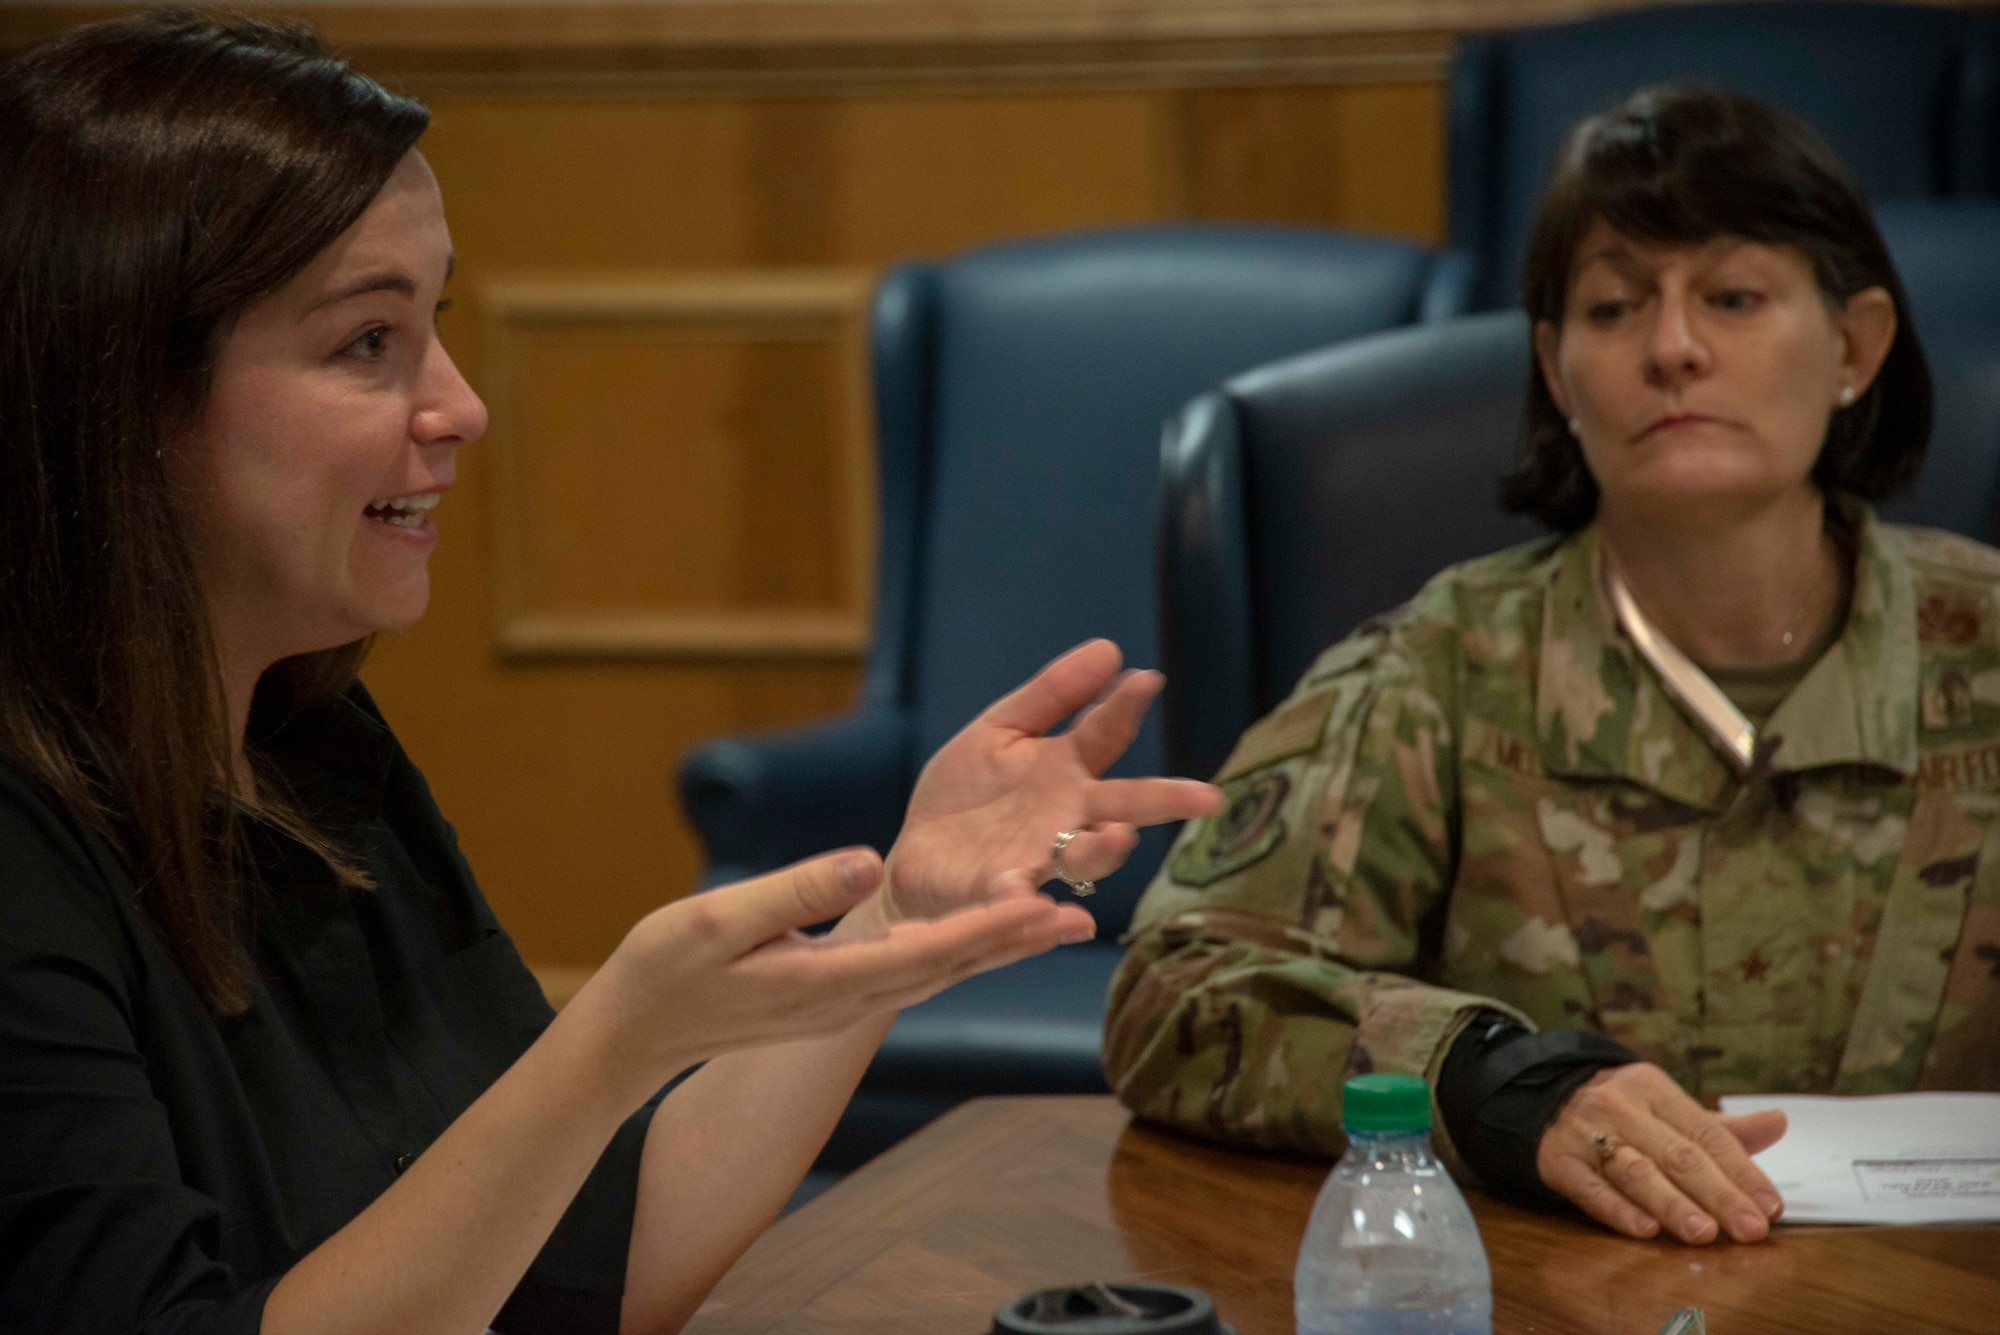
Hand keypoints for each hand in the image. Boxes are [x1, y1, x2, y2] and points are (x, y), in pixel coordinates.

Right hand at [575, 847, 1083, 1099]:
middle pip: (950, 967)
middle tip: (1080, 917)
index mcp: (826, 979)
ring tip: (1052, 921)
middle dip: (1015, 942)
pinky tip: (982, 932)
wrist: (633, 1033)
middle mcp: (848, 998)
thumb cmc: (666, 969)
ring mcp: (843, 1002)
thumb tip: (866, 861)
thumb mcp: (719, 919)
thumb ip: (795, 890)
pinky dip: (957, 949)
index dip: (988, 928)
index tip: (1040, 904)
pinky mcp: (834, 995)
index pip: (927, 952)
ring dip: (996, 947)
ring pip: (938, 972)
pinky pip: (913, 972)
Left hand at [884, 639, 1224, 925]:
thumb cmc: (967, 796)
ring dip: (1106, 849)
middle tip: (1208, 798)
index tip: (1145, 680)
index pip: (1105, 732)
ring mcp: (1039, 857)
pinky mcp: (1002, 894)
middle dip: (1165, 801)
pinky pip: (1028, 905)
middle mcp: (1066, 817)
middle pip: (1123, 805)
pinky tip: (1060, 916)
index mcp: (1065, 769)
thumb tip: (1110, 649)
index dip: (1124, 707)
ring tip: (1118, 837)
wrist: (917, 857)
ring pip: (1086, 856)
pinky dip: (1049, 918)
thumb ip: (1051, 694)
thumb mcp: (1000, 731)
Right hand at [1538, 1063, 1788, 1244]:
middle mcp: (1621, 1108)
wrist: (1537, 1098)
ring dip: (1672, 1204)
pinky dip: (1618, 1210)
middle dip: (1718, 1194)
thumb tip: (1779, 1122)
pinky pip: (1591, 1188)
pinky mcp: (1558, 1162)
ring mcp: (1586, 1135)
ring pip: (1636, 1171)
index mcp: (1654, 1089)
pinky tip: (1644, 1230)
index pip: (1706, 1133)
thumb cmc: (1619, 1111)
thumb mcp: (1665, 1108)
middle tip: (1751, 1228)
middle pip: (1677, 1155)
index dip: (1742, 1171)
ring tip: (1704, 1233)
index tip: (1771, 1206)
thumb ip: (1720, 1128)